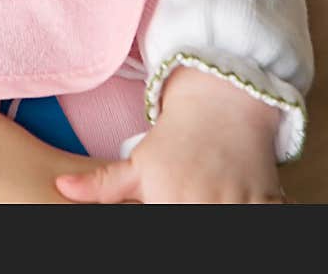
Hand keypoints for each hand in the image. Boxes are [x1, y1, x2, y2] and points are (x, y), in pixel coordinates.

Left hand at [56, 67, 285, 204]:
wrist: (223, 98)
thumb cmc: (177, 136)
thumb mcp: (140, 161)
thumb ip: (101, 184)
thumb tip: (59, 190)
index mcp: (167, 198)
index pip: (166, 226)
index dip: (164, 218)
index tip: (167, 207)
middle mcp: (202, 201)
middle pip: (195, 227)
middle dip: (194, 213)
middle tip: (193, 200)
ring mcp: (237, 200)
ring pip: (231, 225)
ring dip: (226, 214)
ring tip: (216, 201)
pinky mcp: (268, 198)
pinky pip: (268, 219)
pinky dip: (259, 213)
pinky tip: (244, 202)